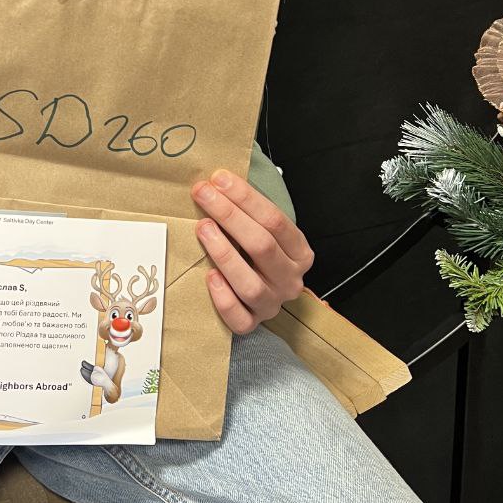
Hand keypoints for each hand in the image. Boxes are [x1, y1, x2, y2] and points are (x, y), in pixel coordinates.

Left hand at [191, 170, 314, 333]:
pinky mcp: (251, 324)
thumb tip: (219, 178)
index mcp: (300, 253)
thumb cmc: (256, 252)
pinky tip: (209, 276)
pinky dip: (223, 297)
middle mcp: (290, 280)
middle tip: (204, 195)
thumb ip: (249, 210)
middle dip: (230, 215)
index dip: (246, 197)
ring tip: (203, 228)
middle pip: (262, 246)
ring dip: (224, 253)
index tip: (219, 179)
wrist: (260, 291)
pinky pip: (239, 317)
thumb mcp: (263, 230)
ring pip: (251, 284)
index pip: (275, 221)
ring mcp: (272, 305)